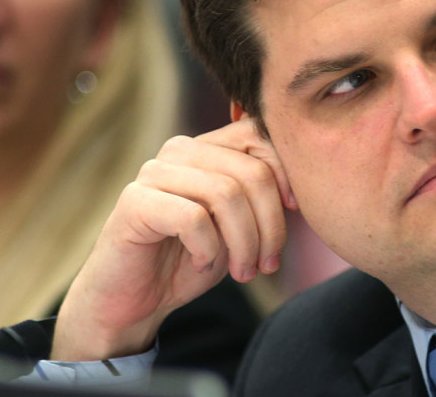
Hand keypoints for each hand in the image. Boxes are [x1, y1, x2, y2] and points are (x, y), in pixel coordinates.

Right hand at [51, 117, 292, 360]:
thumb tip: (300, 186)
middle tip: (267, 264)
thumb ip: (262, 197)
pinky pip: (193, 218)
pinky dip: (209, 249)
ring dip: (244, 242)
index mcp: (207, 147)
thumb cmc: (191, 259)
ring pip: (226, 194)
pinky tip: (203, 265)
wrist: (135, 300)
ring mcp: (154, 172)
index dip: (286, 174)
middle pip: (251, 172)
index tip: (295, 212)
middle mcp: (180, 150)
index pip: (259, 136)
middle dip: (270, 225)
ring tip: (243, 271)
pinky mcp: (134, 202)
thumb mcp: (238, 225)